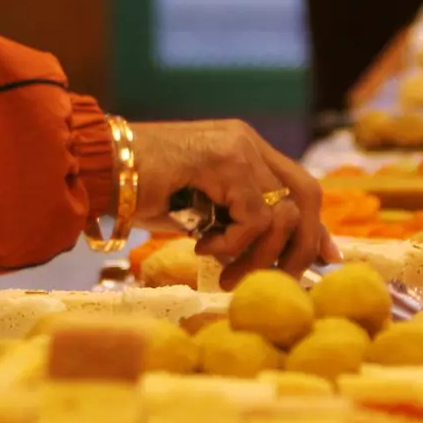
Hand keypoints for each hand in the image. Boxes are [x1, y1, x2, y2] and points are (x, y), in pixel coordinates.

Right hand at [128, 120, 335, 287]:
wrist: (98, 167)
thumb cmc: (140, 192)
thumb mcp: (202, 212)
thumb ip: (238, 224)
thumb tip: (278, 256)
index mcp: (245, 148)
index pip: (299, 185)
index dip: (316, 225)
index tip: (324, 259)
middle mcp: (247, 142)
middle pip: (306, 195)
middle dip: (301, 246)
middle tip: (277, 280)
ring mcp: (238, 147)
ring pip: (282, 214)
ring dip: (256, 256)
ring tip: (223, 273)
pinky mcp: (224, 160)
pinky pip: (253, 217)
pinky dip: (232, 244)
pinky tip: (202, 249)